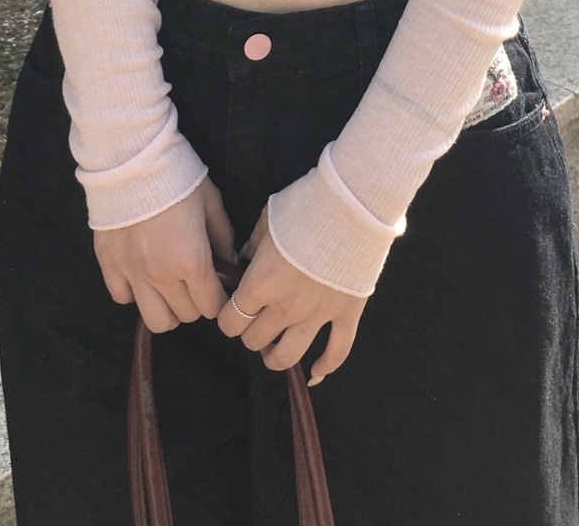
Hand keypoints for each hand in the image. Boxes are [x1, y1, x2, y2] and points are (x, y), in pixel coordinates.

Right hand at [94, 176, 236, 332]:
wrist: (132, 159)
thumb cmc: (179, 178)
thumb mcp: (211, 204)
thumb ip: (223, 239)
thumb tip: (229, 264)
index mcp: (192, 260)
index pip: (212, 306)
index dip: (219, 298)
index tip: (219, 285)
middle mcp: (162, 275)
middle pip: (186, 316)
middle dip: (196, 302)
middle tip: (196, 282)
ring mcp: (132, 273)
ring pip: (155, 321)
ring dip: (168, 308)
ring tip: (170, 287)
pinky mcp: (108, 265)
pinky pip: (123, 298)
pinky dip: (135, 293)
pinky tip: (142, 274)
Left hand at [217, 204, 368, 385]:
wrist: (351, 206)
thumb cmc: (305, 207)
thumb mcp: (267, 218)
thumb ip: (252, 245)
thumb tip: (245, 259)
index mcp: (260, 284)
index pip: (231, 321)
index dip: (227, 320)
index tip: (230, 312)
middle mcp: (285, 307)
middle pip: (255, 341)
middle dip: (250, 334)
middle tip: (254, 323)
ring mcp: (317, 314)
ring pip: (289, 356)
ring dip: (275, 357)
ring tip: (273, 351)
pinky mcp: (347, 314)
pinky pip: (337, 351)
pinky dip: (326, 366)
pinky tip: (316, 372)